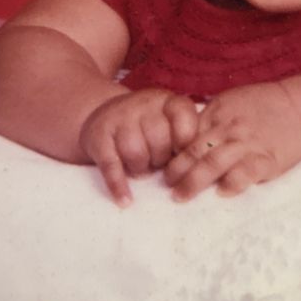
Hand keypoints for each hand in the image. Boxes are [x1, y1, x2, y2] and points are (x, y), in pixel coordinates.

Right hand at [79, 88, 198, 206]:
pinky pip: (111, 165)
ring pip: (136, 152)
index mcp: (167, 100)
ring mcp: (119, 117)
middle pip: (160, 140)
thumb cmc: (146, 125)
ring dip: (141, 169)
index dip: (185, 142)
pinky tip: (125, 200)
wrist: (102, 114)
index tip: (180, 153)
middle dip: (161, 158)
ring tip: (141, 168)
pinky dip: (118, 185)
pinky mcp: (98, 136)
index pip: (184, 118)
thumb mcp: (167, 119)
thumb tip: (202, 165)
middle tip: (157, 162)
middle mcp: (143, 103)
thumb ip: (186, 135)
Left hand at [164, 81, 300, 200]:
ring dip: (194, 181)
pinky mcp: (267, 159)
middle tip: (166, 185)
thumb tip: (181, 140)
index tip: (160, 167)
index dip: (172, 151)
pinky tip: (222, 192)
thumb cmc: (262, 106)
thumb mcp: (231, 103)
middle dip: (177, 169)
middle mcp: (229, 128)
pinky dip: (233, 182)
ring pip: (214, 162)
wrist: (300, 109)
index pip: (187, 133)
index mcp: (218, 112)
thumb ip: (209, 120)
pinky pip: (246, 172)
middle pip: (196, 150)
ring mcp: (248, 143)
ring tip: (181, 196)